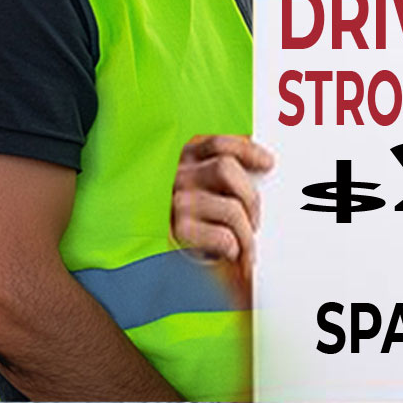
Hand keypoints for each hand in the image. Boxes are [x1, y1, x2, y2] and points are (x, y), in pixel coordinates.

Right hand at [170, 134, 274, 306]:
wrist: (134, 258)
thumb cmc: (169, 220)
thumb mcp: (186, 188)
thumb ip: (210, 176)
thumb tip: (258, 172)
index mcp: (180, 159)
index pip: (219, 143)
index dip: (248, 150)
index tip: (268, 162)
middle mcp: (177, 175)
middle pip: (228, 170)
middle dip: (251, 197)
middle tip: (255, 220)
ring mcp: (176, 202)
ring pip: (232, 208)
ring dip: (247, 233)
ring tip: (247, 248)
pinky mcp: (177, 231)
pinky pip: (222, 237)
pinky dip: (234, 248)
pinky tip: (231, 254)